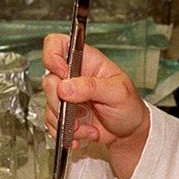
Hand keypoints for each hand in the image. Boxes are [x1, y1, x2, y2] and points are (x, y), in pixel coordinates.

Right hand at [41, 34, 148, 178]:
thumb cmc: (129, 106)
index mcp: (86, 61)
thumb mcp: (118, 92)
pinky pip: (53, 124)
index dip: (53, 56)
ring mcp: (67, 97)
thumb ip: (92, 87)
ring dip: (67, 122)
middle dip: (61, 101)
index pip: (57, 44)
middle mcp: (73, 77)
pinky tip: (84, 133)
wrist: (129, 134)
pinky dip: (68, 133)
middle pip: (49, 80)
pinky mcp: (64, 116)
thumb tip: (66, 87)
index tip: (63, 74)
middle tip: (78, 109)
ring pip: (49, 106)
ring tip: (87, 125)